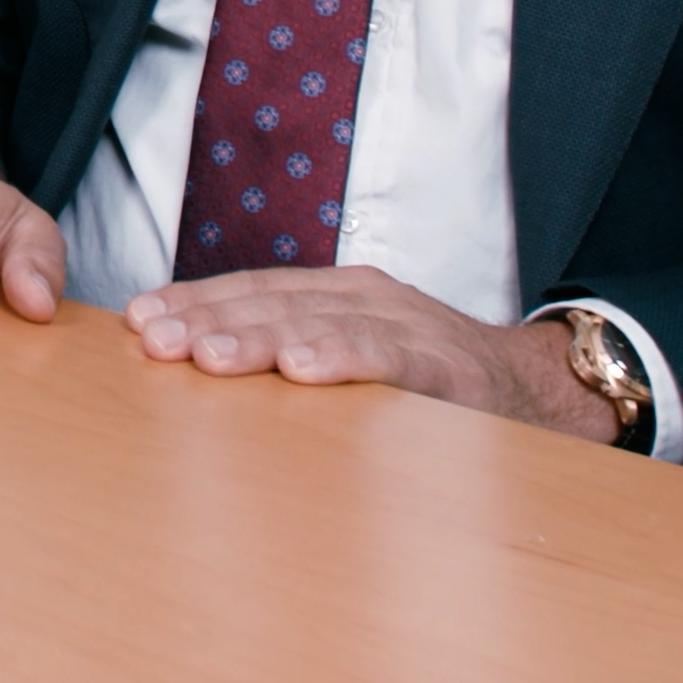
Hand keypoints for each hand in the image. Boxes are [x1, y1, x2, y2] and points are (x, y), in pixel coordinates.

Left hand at [121, 267, 619, 441]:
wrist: (543, 392)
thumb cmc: (433, 387)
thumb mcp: (357, 359)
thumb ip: (293, 356)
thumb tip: (200, 369)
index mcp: (339, 293)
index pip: (254, 290)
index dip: (196, 302)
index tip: (139, 321)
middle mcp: (367, 297)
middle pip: (274, 304)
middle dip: (208, 321)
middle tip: (155, 340)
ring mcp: (409, 326)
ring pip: (322, 324)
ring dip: (260, 339)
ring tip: (208, 355)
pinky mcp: (450, 366)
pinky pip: (392, 358)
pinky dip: (346, 358)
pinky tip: (305, 367)